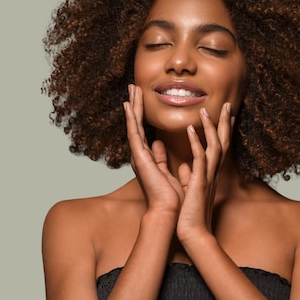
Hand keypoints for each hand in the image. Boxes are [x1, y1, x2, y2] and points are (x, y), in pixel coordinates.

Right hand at [124, 85, 183, 215]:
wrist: (169, 212)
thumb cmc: (171, 198)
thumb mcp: (168, 173)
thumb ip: (162, 159)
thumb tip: (160, 145)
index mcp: (148, 158)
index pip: (145, 131)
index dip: (142, 114)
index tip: (141, 99)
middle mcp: (141, 155)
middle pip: (137, 124)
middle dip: (135, 105)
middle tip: (133, 87)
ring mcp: (138, 155)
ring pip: (134, 125)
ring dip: (133, 106)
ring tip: (131, 88)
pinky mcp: (140, 157)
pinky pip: (134, 133)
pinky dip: (131, 118)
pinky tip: (128, 105)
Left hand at [176, 102, 233, 242]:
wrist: (193, 235)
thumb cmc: (191, 216)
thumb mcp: (191, 192)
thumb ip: (189, 177)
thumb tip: (185, 167)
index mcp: (209, 174)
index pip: (219, 148)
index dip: (222, 131)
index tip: (225, 115)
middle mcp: (212, 173)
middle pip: (223, 142)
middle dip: (224, 123)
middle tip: (227, 104)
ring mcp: (207, 177)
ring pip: (214, 146)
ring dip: (211, 127)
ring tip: (206, 110)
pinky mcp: (199, 182)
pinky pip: (199, 158)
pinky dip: (195, 142)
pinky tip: (190, 128)